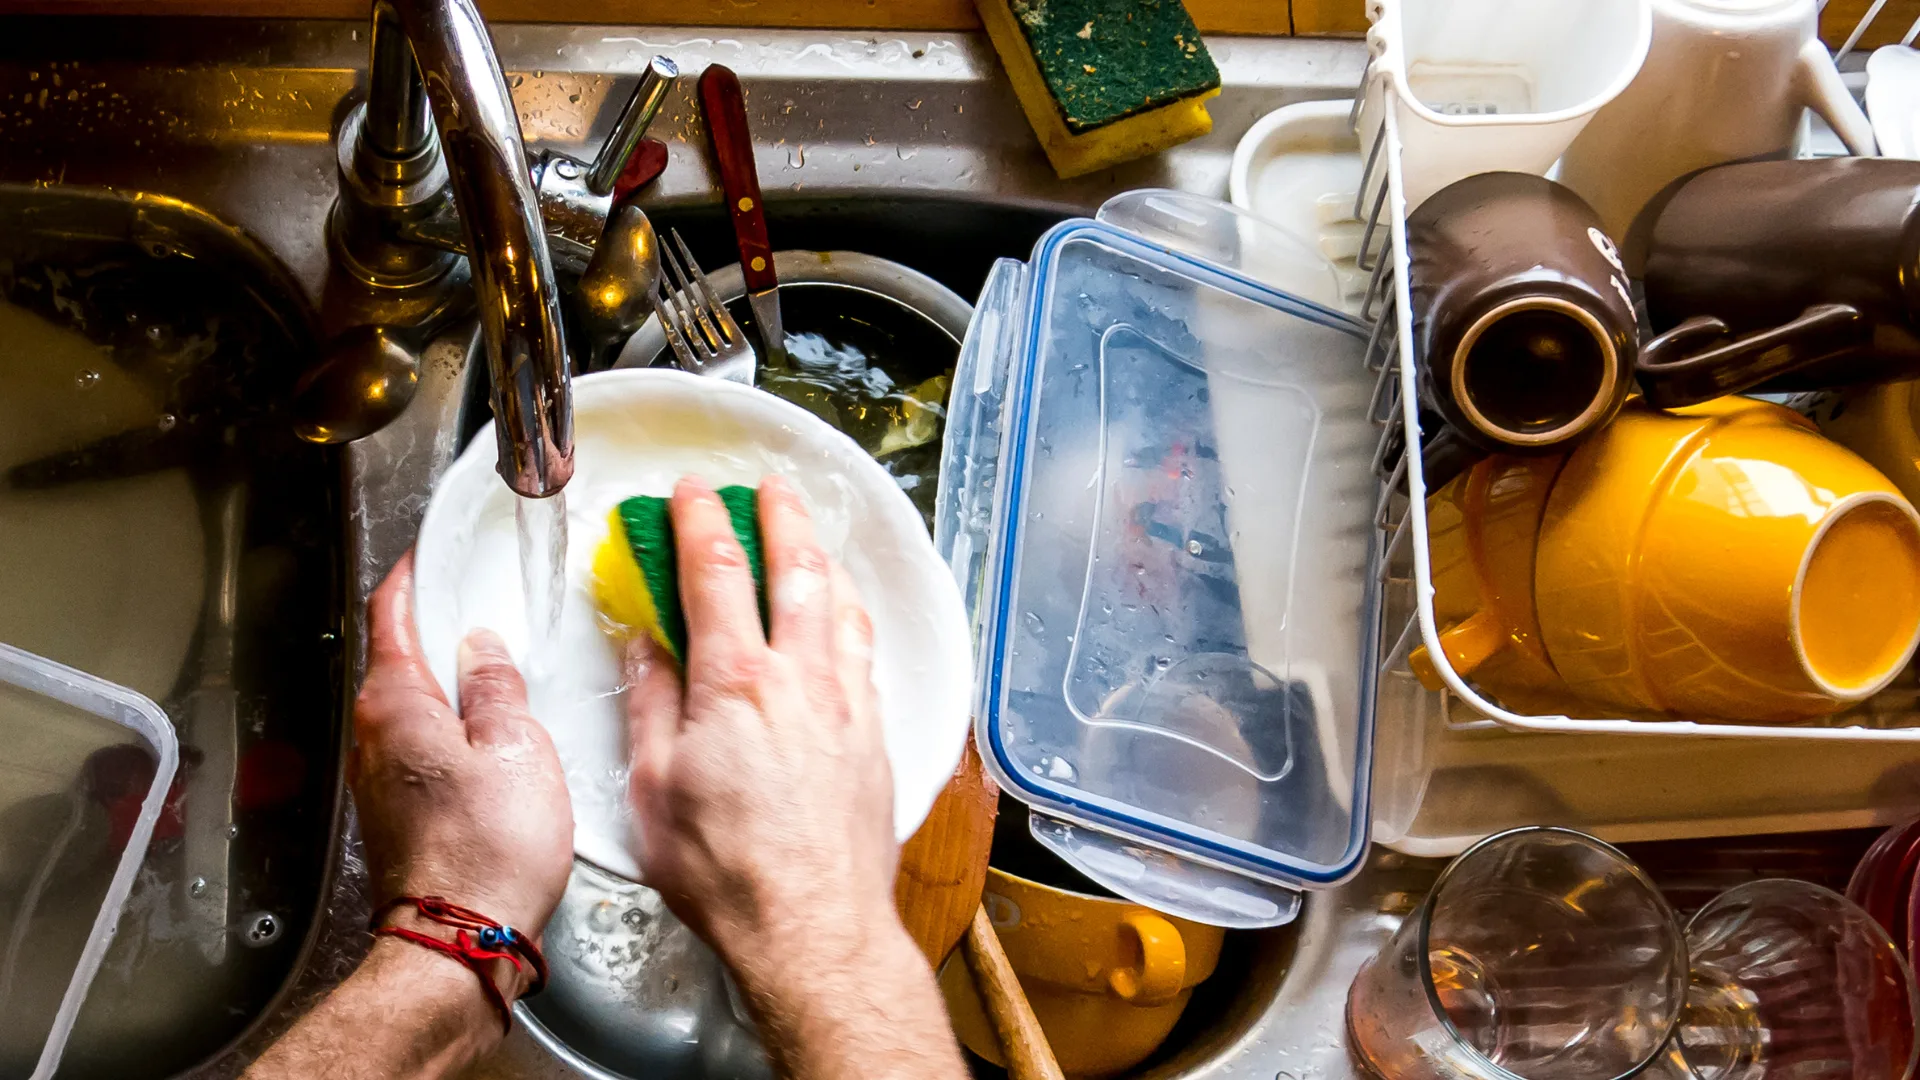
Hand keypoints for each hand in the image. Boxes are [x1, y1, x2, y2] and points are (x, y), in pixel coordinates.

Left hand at [351, 553, 573, 948]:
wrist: (463, 941)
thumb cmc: (489, 849)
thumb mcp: (516, 746)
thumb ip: (498, 686)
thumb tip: (482, 647)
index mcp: (395, 703)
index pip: (389, 615)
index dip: (413, 576)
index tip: (431, 552)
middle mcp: (374, 737)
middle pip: (398, 659)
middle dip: (437, 628)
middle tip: (483, 602)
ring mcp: (381, 778)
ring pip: (413, 707)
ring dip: (450, 683)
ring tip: (500, 669)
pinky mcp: (400, 812)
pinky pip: (424, 747)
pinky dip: (454, 727)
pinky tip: (494, 736)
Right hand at [625, 476, 896, 978]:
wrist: (812, 928)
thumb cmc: (729, 875)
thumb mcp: (653, 789)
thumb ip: (651, 705)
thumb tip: (647, 648)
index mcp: (736, 684)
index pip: (717, 572)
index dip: (701, 520)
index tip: (691, 492)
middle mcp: (802, 680)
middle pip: (796, 568)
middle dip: (779, 516)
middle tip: (768, 487)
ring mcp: (847, 705)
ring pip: (843, 604)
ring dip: (823, 557)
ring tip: (810, 536)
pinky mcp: (875, 736)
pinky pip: (867, 652)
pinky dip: (852, 615)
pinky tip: (847, 616)